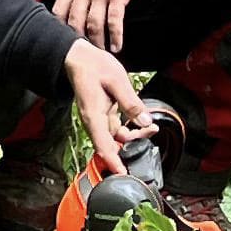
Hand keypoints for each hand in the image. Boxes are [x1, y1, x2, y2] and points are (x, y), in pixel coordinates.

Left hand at [51, 0, 148, 53]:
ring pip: (94, 25)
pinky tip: (116, 47)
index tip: (62, 41)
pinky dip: (115, 37)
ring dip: (97, 42)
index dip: (59, 28)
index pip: (59, 10)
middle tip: (82, 54)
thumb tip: (70, 5)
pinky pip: (114, 21)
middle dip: (77, 40)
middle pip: (74, 22)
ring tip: (100, 54)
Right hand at [64, 40, 152, 166]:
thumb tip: (144, 120)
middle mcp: (94, 120)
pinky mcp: (103, 113)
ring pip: (116, 136)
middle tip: (151, 133)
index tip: (123, 174)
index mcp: (93, 115)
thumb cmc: (93, 66)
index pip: (103, 145)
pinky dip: (130, 126)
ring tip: (151, 126)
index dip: (113, 162)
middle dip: (132, 146)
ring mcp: (98, 118)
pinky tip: (142, 120)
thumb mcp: (116, 80)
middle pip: (112, 144)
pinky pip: (117, 127)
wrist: (78, 56)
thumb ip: (131, 102)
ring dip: (134, 135)